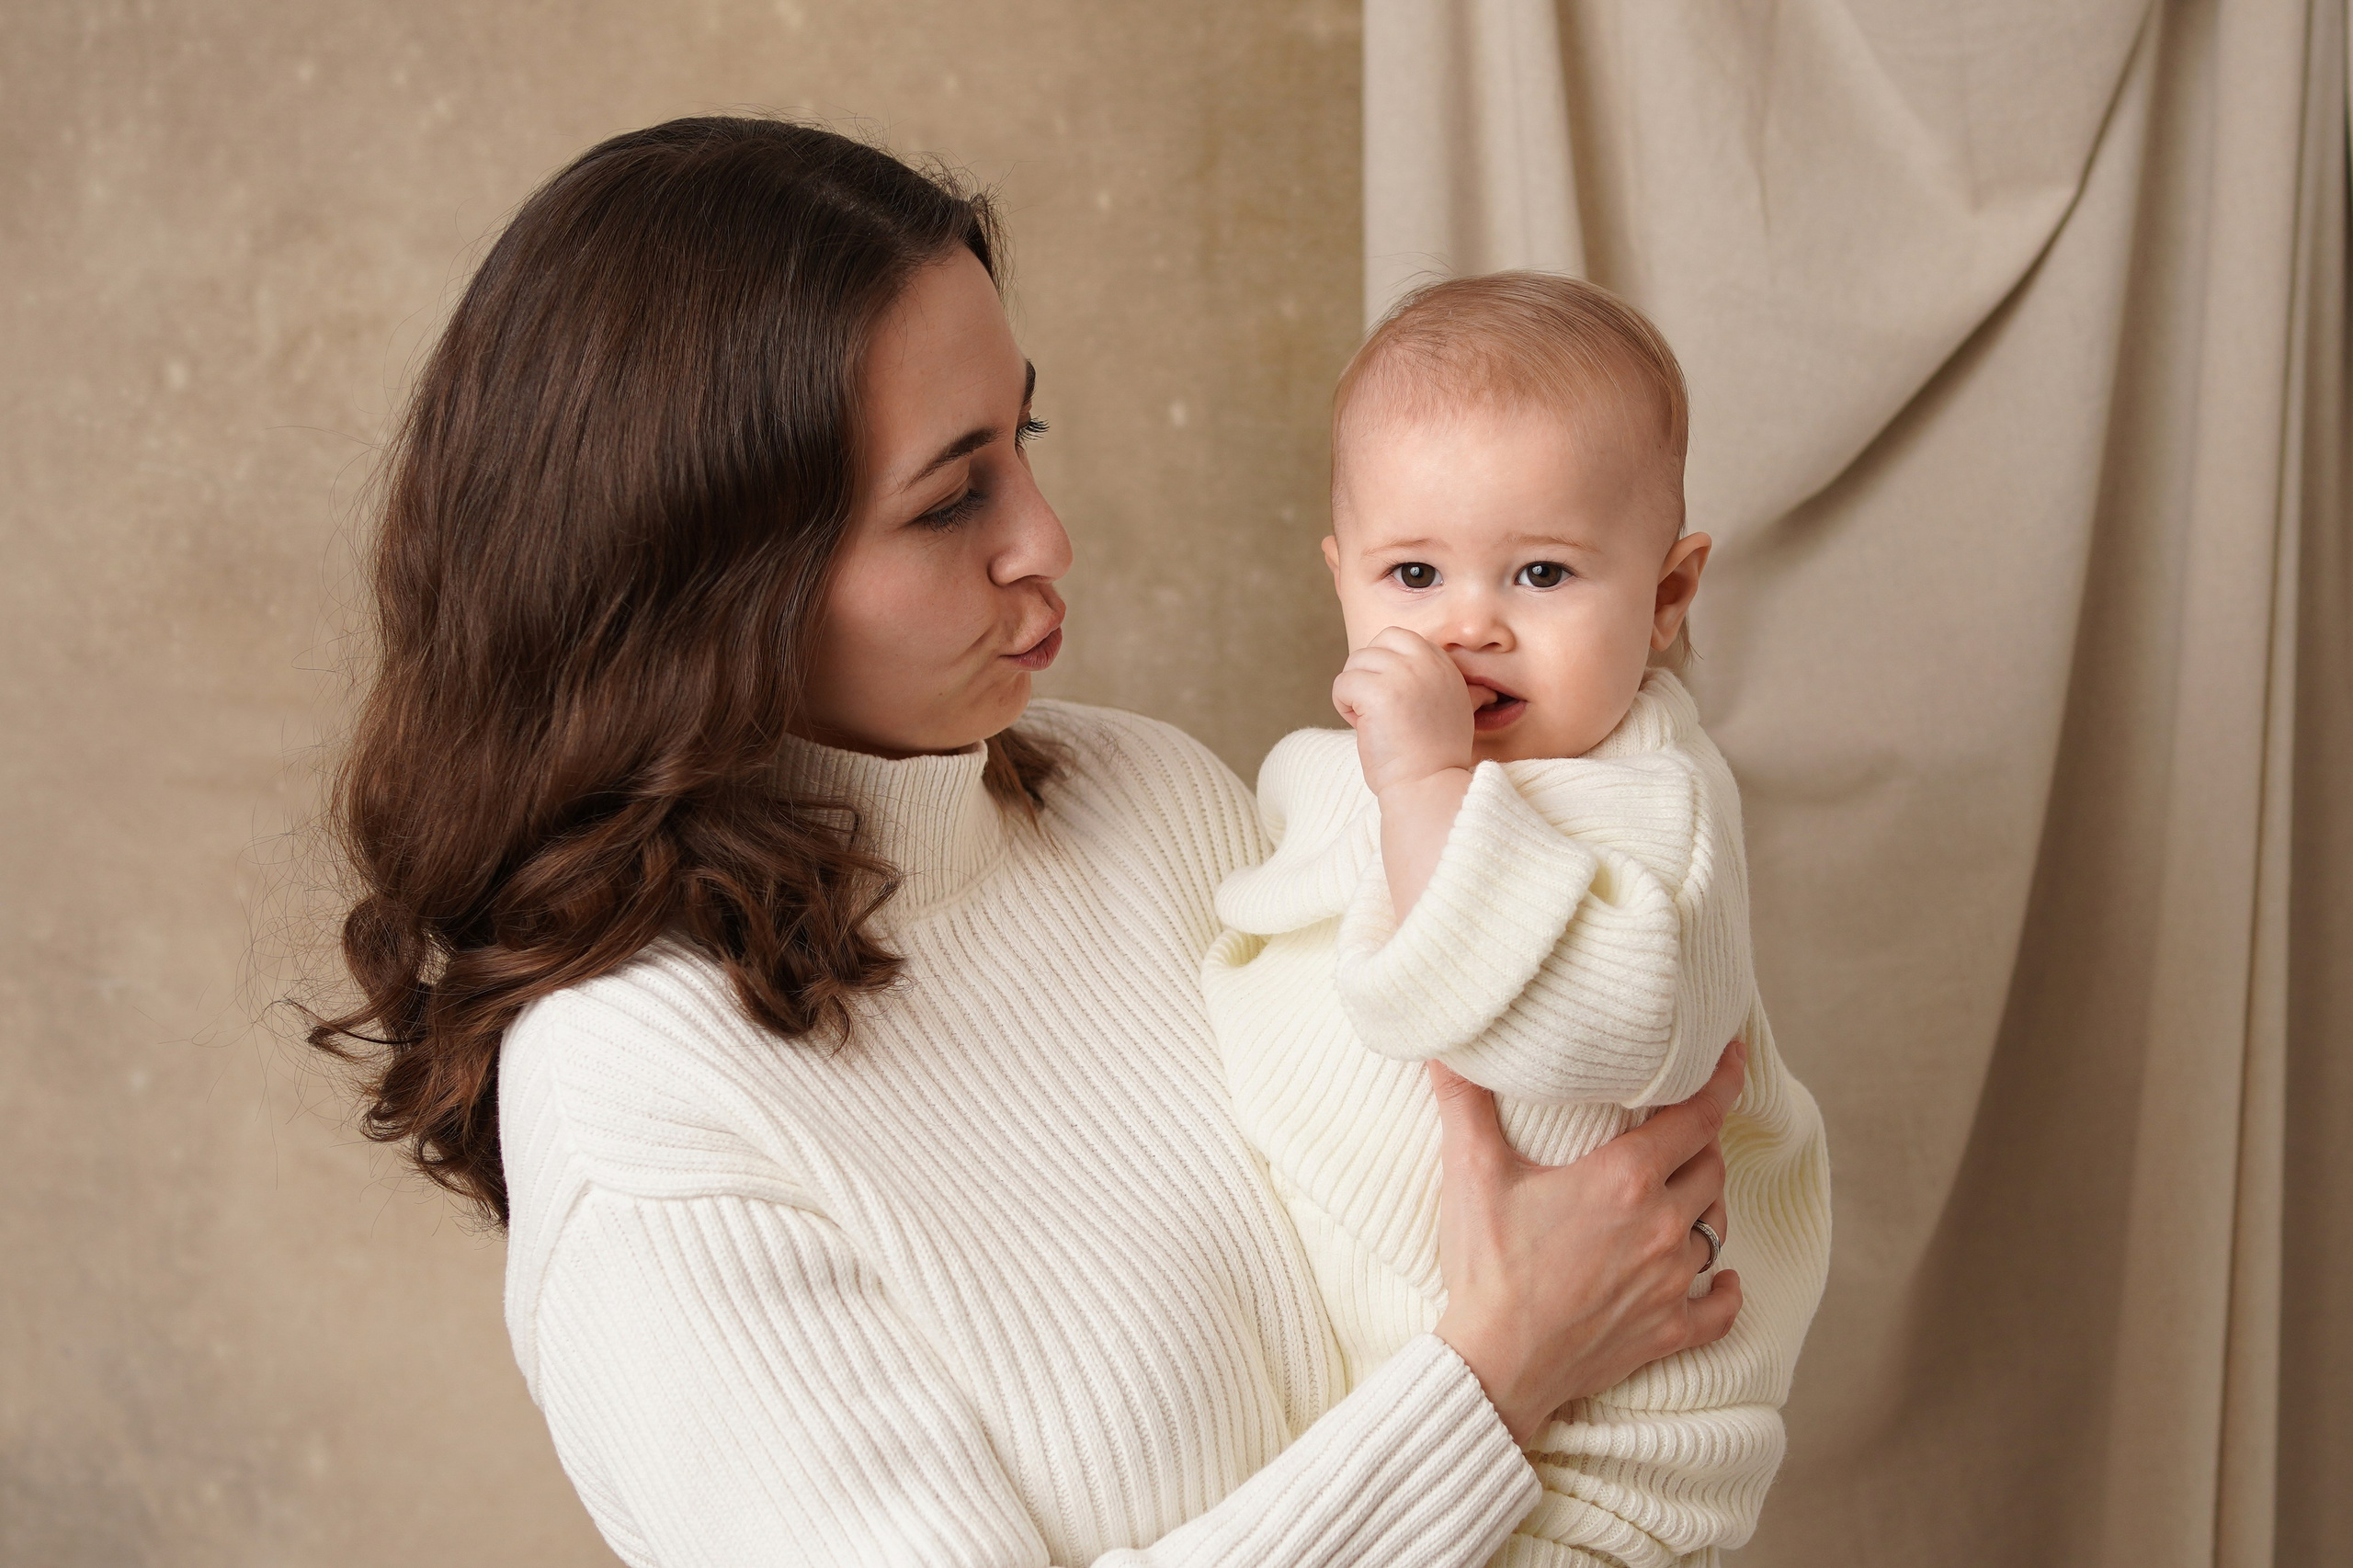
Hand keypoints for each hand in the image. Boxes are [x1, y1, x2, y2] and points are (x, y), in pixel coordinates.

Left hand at [1331, 626, 1479, 796]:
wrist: (1429, 786)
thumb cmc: (1432, 758)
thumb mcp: (1448, 707)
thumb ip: (1431, 681)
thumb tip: (1398, 671)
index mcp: (1444, 665)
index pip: (1399, 638)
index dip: (1384, 666)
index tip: (1390, 699)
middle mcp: (1428, 663)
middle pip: (1375, 644)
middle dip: (1366, 673)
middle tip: (1375, 709)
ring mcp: (1404, 675)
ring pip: (1355, 662)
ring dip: (1354, 692)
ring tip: (1371, 722)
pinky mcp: (1379, 693)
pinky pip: (1342, 683)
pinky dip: (1343, 706)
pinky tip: (1362, 728)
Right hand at [1431, 1040, 1746, 1444]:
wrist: (1497, 1363)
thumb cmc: (1488, 1266)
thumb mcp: (1472, 1172)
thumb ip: (1464, 1102)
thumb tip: (1444, 1050)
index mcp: (1626, 1179)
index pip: (1695, 1117)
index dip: (1720, 1082)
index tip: (1734, 1059)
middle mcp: (1663, 1225)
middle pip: (1711, 1168)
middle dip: (1702, 1143)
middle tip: (1683, 1130)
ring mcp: (1670, 1282)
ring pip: (1716, 1229)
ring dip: (1706, 1206)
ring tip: (1687, 1192)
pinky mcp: (1668, 1330)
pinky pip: (1719, 1308)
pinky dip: (1725, 1290)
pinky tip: (1723, 1280)